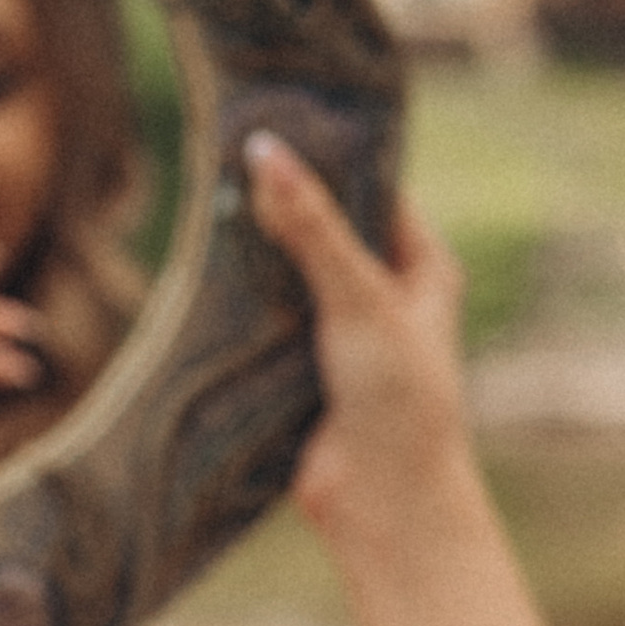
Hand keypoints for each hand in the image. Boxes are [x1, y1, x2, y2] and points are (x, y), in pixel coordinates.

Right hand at [243, 134, 480, 575]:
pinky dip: (240, 305)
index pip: (374, 193)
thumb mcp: (358, 299)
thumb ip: (312, 228)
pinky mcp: (302, 373)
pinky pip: (267, 324)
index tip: (281, 119)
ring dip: (256, 256)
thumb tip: (265, 153)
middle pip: (327, 232)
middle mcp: (386, 298)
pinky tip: (200, 273)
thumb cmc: (400, 402)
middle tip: (228, 153)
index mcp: (424, 270)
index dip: (331, 159)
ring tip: (206, 201)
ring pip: (291, 278)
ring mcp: (342, 336)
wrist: (385, 506)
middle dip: (284, 204)